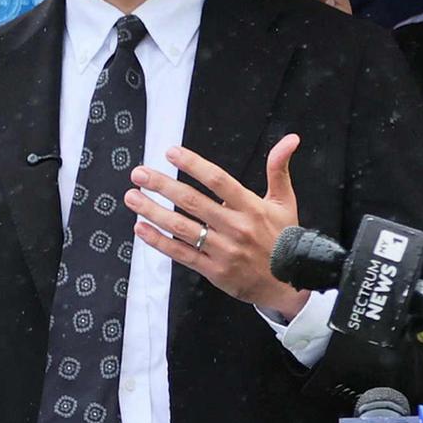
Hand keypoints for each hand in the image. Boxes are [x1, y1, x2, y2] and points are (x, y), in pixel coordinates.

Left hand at [125, 134, 308, 317]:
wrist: (288, 283)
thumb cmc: (284, 238)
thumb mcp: (285, 201)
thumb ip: (279, 168)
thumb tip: (290, 139)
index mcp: (251, 208)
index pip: (218, 181)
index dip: (193, 165)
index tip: (170, 153)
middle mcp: (235, 228)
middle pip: (193, 202)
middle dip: (162, 185)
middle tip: (139, 174)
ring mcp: (222, 250)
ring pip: (182, 228)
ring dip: (153, 211)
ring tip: (132, 198)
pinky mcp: (213, 270)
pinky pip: (181, 254)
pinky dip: (159, 241)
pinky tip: (141, 229)